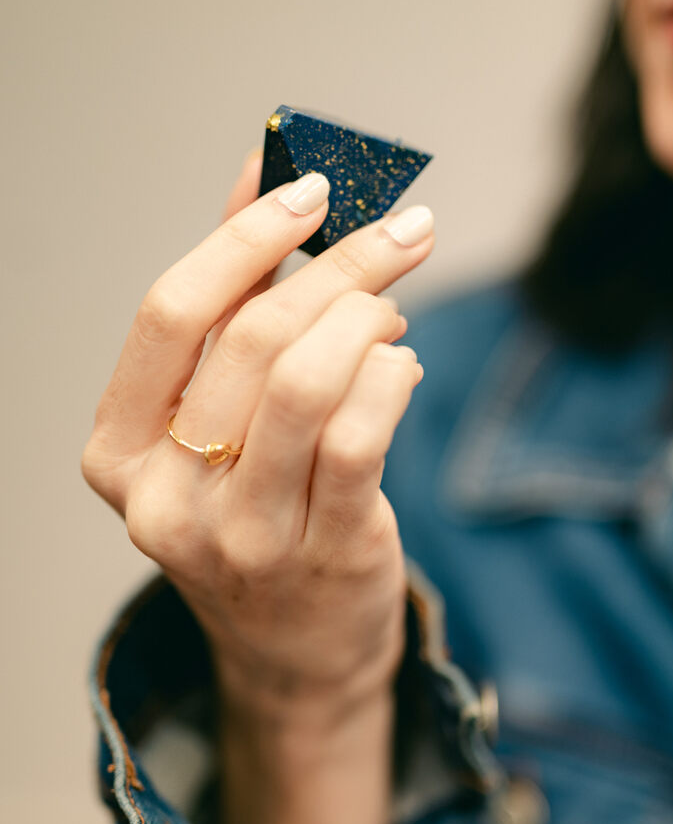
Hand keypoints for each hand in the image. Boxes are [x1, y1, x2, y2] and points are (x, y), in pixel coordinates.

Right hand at [82, 151, 433, 728]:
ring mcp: (242, 539)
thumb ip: (233, 297)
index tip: (314, 191)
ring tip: (391, 310)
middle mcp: (167, 501)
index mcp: (119, 454)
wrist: (297, 654)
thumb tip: (263, 168)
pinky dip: (393, 375)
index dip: (246, 236)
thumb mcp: (216, 416)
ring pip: (307, 383)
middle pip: (252, 340)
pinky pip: (362, 436)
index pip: (171, 314)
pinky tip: (402, 365)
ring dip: (368, 317)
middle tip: (398, 235)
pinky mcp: (324, 557)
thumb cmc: (254, 514)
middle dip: (340, 266)